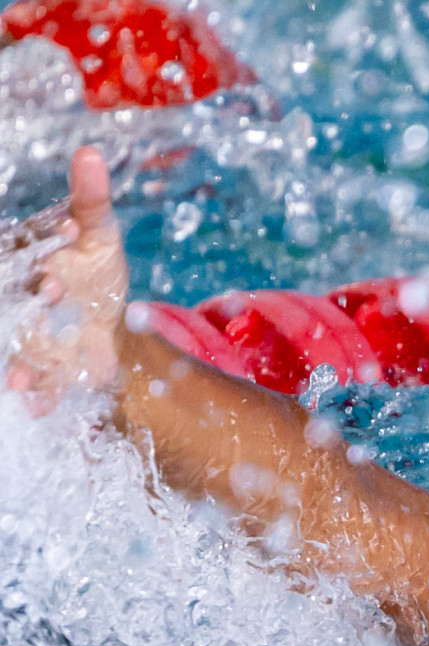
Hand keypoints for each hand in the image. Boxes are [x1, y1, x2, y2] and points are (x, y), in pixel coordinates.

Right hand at [7, 147, 128, 413]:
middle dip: (32, 298)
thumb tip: (90, 154)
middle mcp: (15, 298)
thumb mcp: (99, 235)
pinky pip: (32, 384)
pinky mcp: (39, 369)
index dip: (41, 247)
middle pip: (15, 299)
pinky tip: (38, 405)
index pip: (22, 251)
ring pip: (13, 346)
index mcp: (24, 260)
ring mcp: (23, 335)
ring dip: (19, 360)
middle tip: (56, 290)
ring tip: (25, 377)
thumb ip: (90, 199)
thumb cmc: (95, 270)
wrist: (110, 326)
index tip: (67, 242)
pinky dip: (35, 396)